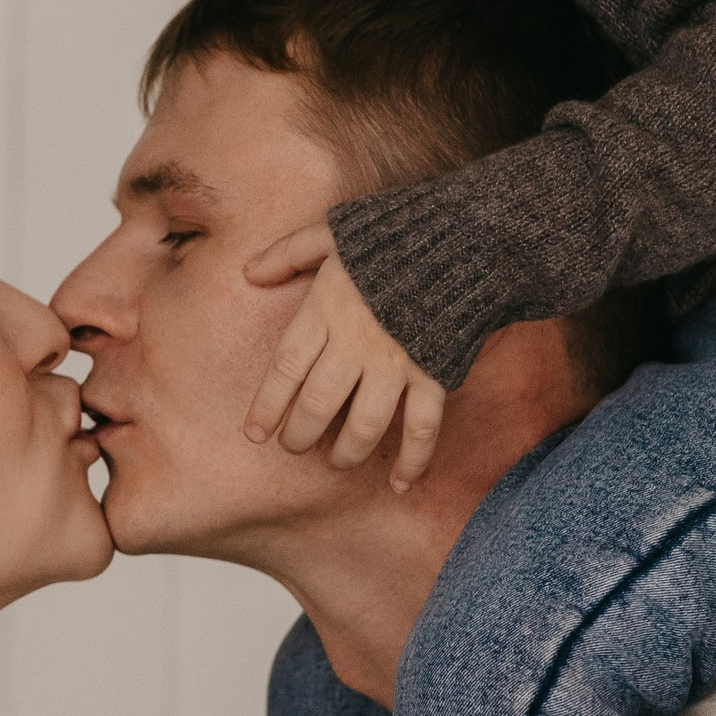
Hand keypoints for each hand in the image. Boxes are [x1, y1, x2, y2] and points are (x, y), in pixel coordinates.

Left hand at [244, 229, 447, 489]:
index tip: (254, 435)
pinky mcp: (435, 374)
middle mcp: (355, 344)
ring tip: (336, 462)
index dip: (267, 407)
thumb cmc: (391, 236)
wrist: (467, 236)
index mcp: (325, 311)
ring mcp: (396, 363)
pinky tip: (398, 483)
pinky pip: (422, 428)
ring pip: (364, 426)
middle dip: (301, 435)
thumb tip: (249, 273)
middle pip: (318, 406)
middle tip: (294, 448)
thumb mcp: (330, 232)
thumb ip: (287, 253)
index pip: (285, 370)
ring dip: (347, 452)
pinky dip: (413, 460)